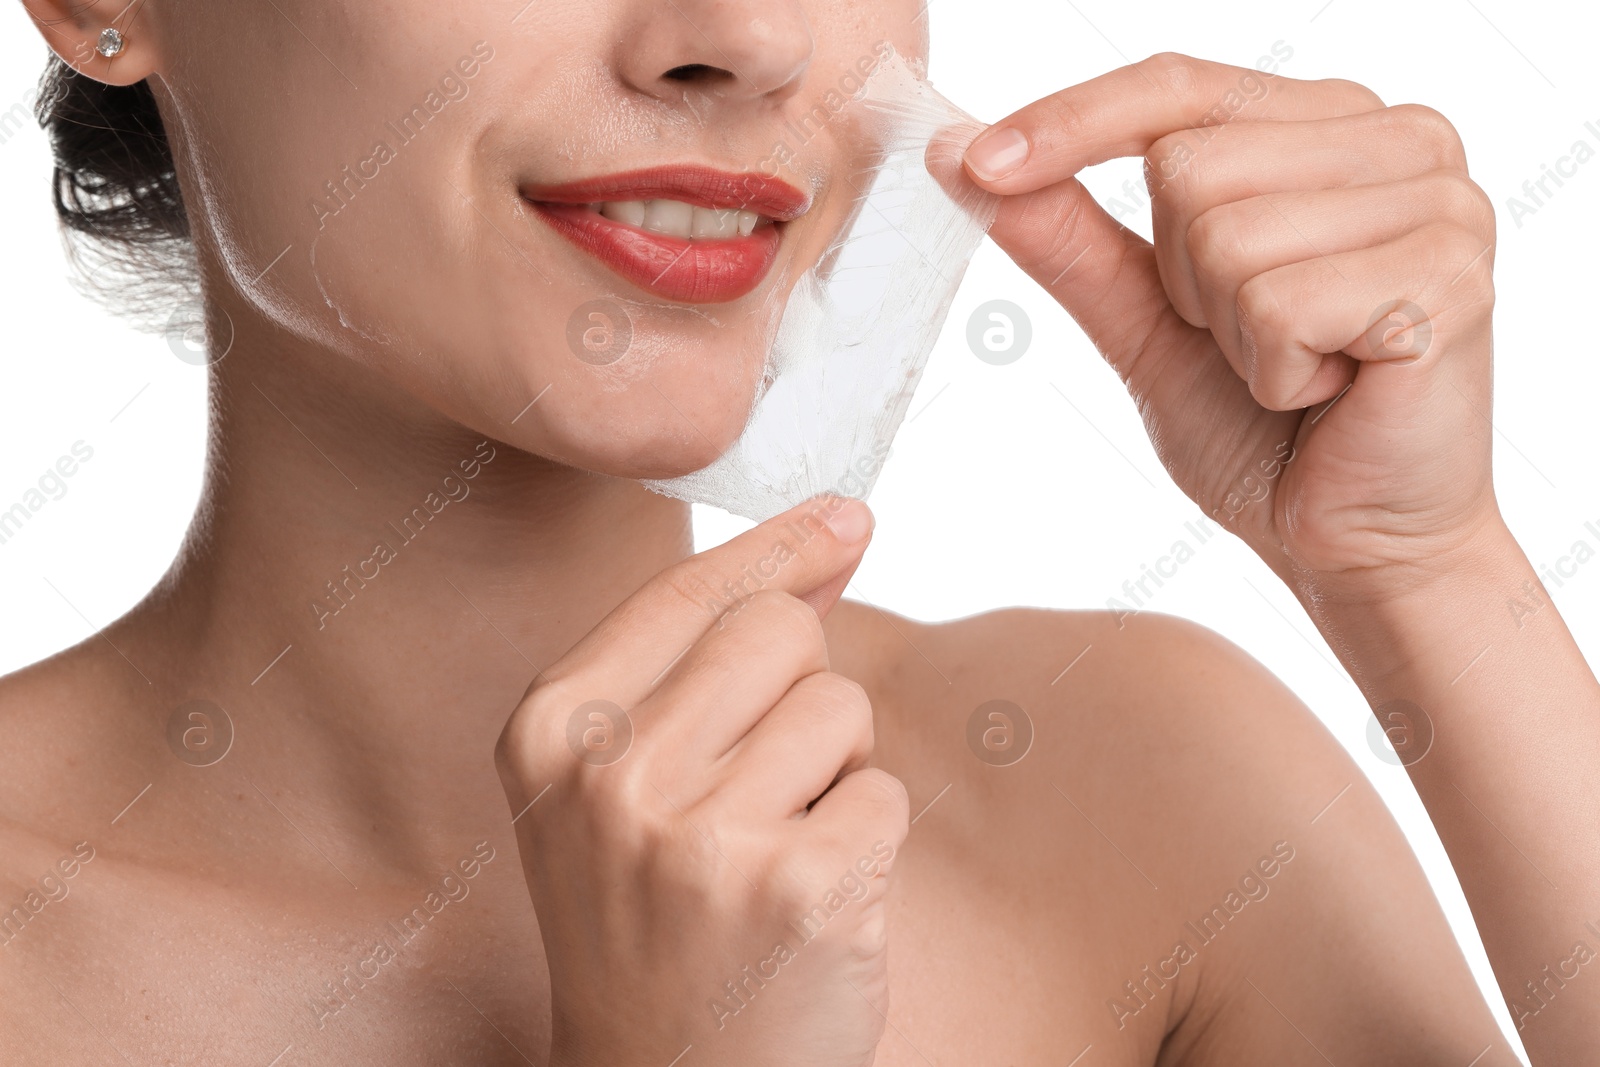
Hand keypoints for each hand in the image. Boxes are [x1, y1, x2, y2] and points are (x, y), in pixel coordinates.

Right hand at [495, 496, 908, 1066]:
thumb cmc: (651, 916)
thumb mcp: (622, 777)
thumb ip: (708, 650)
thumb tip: (835, 533)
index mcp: (551, 728)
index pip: (691, 589)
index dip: (780, 547)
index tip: (845, 517)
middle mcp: (612, 772)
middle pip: (782, 629)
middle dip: (799, 692)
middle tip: (758, 786)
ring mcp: (703, 834)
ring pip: (841, 708)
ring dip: (833, 774)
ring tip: (773, 852)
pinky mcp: (800, 888)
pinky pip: (884, 795)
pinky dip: (865, 844)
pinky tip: (806, 905)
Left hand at [965, 54, 1501, 595]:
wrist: (1355, 544)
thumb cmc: (1261, 429)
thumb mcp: (1144, 322)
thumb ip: (1068, 238)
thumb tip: (961, 156)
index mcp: (1329, 125)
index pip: (1176, 85)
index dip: (1071, 120)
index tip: (973, 161)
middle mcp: (1398, 137)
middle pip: (1185, 168)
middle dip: (1181, 283)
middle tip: (1252, 341)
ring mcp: (1438, 200)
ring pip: (1225, 235)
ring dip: (1230, 334)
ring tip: (1297, 369)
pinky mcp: (1451, 276)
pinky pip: (1279, 303)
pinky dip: (1275, 374)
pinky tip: (1331, 393)